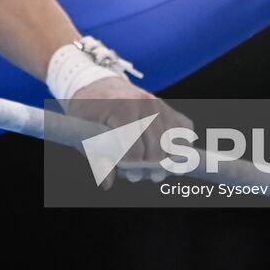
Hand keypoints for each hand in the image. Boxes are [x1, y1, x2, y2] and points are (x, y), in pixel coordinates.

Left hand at [63, 76, 194, 189]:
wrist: (98, 86)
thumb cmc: (90, 112)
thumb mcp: (85, 133)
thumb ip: (98, 158)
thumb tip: (108, 183)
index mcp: (122, 108)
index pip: (134, 148)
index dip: (129, 165)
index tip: (123, 169)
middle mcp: (145, 104)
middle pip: (157, 148)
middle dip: (148, 167)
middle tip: (138, 174)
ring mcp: (159, 105)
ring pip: (175, 142)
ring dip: (166, 161)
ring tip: (152, 169)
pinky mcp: (168, 108)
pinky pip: (185, 130)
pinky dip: (180, 145)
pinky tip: (166, 155)